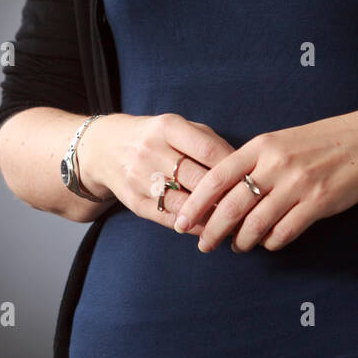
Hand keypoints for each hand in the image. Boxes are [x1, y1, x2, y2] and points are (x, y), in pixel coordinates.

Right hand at [78, 112, 237, 237]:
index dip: (233, 167)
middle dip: (228, 195)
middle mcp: (151, 152)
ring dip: (214, 217)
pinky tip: (212, 230)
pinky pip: (171, 219)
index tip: (252, 178)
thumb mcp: (179, 127)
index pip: (207, 150)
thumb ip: (209, 142)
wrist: (105, 149)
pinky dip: (194, 227)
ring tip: (238, 223)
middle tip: (252, 206)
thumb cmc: (155, 137)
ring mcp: (141, 180)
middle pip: (198, 180)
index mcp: (167, 127)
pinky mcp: (136, 203)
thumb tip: (242, 166)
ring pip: (186, 204)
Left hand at [173, 107, 357, 252]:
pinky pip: (284, 233)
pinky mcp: (317, 204)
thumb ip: (253, 163)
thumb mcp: (280, 141)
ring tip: (238, 246)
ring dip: (242, 241)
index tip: (182, 221)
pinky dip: (271, 242)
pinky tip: (268, 242)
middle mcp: (276, 165)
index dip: (196, 202)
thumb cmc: (319, 142)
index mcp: (262, 146)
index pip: (217, 177)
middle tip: (203, 245)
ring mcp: (297, 185)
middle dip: (212, 230)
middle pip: (231, 205)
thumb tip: (223, 193)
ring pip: (256, 224)